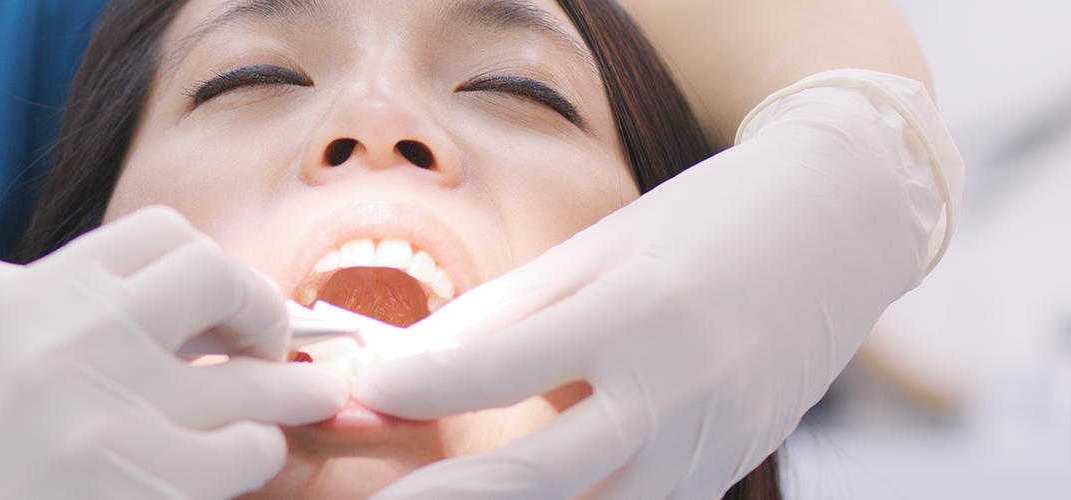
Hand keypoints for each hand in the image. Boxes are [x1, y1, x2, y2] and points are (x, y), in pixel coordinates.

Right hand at [0, 206, 349, 499]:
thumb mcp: (5, 354)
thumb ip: (89, 320)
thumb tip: (202, 319)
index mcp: (40, 294)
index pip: (162, 233)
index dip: (213, 264)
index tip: (226, 301)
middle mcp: (80, 336)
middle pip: (218, 280)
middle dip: (263, 311)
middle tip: (274, 345)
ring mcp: (118, 409)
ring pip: (252, 381)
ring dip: (286, 394)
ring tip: (305, 399)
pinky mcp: (150, 478)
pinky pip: (247, 452)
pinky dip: (256, 455)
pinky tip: (245, 460)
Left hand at [353, 69, 961, 498]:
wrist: (837, 231)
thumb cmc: (698, 227)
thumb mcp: (592, 251)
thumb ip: (499, 315)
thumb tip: (401, 365)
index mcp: (629, 315)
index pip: (500, 367)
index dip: (421, 388)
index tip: (361, 395)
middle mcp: (671, 393)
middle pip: (536, 476)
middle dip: (444, 499)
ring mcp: (702, 447)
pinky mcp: (720, 475)